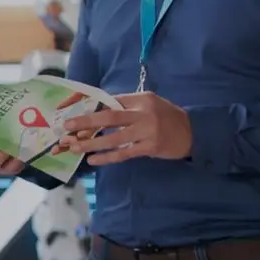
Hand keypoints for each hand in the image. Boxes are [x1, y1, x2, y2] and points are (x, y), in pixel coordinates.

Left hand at [61, 92, 193, 164]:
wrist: (193, 132)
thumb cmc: (165, 117)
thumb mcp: (148, 104)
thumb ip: (126, 106)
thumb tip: (95, 110)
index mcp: (140, 99)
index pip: (110, 100)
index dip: (89, 106)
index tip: (70, 111)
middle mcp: (143, 113)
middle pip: (109, 116)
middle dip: (85, 122)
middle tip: (66, 126)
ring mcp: (147, 131)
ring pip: (113, 138)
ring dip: (91, 143)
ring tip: (74, 147)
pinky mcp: (150, 147)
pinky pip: (124, 153)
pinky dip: (107, 157)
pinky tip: (93, 160)